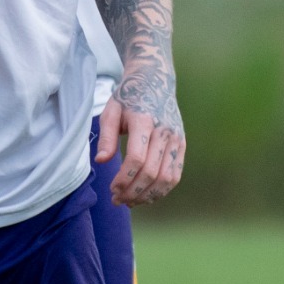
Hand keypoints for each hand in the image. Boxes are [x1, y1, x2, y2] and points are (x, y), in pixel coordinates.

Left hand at [99, 87, 185, 206]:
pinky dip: (162, 190)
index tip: (112, 190)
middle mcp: (164, 130)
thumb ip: (106, 136)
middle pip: (151, 172)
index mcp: (144, 120)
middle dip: (133, 192)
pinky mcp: (182, 144)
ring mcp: (176, 138)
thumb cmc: (128, 98)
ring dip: (148, 195)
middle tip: (117, 201)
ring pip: (166, 177)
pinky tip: (147, 195)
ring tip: (131, 202)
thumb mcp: (111, 111)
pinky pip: (176, 174)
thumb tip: (101, 161)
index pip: (137, 158)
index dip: (124, 179)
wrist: (155, 81)